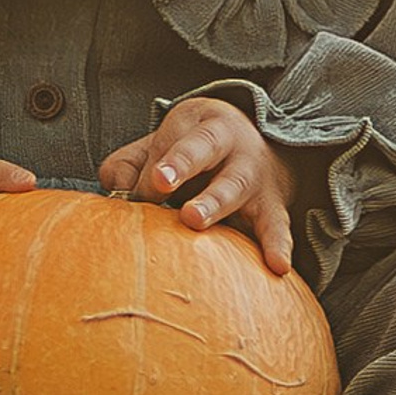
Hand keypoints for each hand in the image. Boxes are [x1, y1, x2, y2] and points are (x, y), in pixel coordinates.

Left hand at [98, 98, 298, 269]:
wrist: (258, 138)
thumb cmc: (197, 147)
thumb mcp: (166, 140)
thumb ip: (132, 163)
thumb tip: (117, 191)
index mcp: (208, 128)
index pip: (191, 143)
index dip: (175, 162)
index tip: (158, 181)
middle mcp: (236, 150)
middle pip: (219, 168)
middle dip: (202, 191)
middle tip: (186, 214)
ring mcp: (255, 179)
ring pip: (238, 192)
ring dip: (219, 209)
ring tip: (199, 223)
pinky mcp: (272, 208)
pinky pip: (277, 226)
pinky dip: (278, 245)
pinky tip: (277, 266)